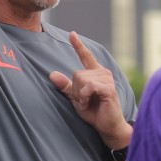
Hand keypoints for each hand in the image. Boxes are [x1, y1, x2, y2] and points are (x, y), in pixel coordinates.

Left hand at [49, 31, 131, 149]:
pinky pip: (88, 87)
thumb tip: (52, 74)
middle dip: (76, 90)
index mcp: (95, 73)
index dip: (78, 45)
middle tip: (85, 101)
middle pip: (76, 74)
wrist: (107, 126)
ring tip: (89, 103)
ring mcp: (107, 79)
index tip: (72, 34)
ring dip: (80, 95)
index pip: (86, 56)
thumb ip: (66, 86)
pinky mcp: (108, 88)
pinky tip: (90, 103)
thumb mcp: (76, 98)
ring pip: (81, 79)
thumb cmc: (94, 112)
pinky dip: (85, 97)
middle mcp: (102, 72)